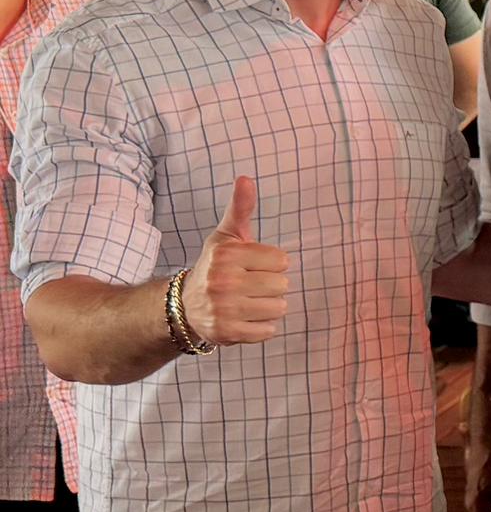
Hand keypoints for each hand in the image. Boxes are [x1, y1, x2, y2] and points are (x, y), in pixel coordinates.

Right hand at [182, 177, 288, 345]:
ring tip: (249, 301)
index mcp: (227, 255)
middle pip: (282, 285)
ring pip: (279, 308)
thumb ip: (241, 207)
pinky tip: (245, 318)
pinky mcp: (226, 333)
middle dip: (272, 285)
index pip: (282, 260)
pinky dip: (262, 327)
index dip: (273, 264)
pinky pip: (268, 331)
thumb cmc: (217, 265)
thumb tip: (245, 178)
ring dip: (270, 306)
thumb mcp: (227, 235)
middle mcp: (223, 282)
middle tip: (250, 285)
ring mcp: (224, 310)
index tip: (253, 266)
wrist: (186, 306)